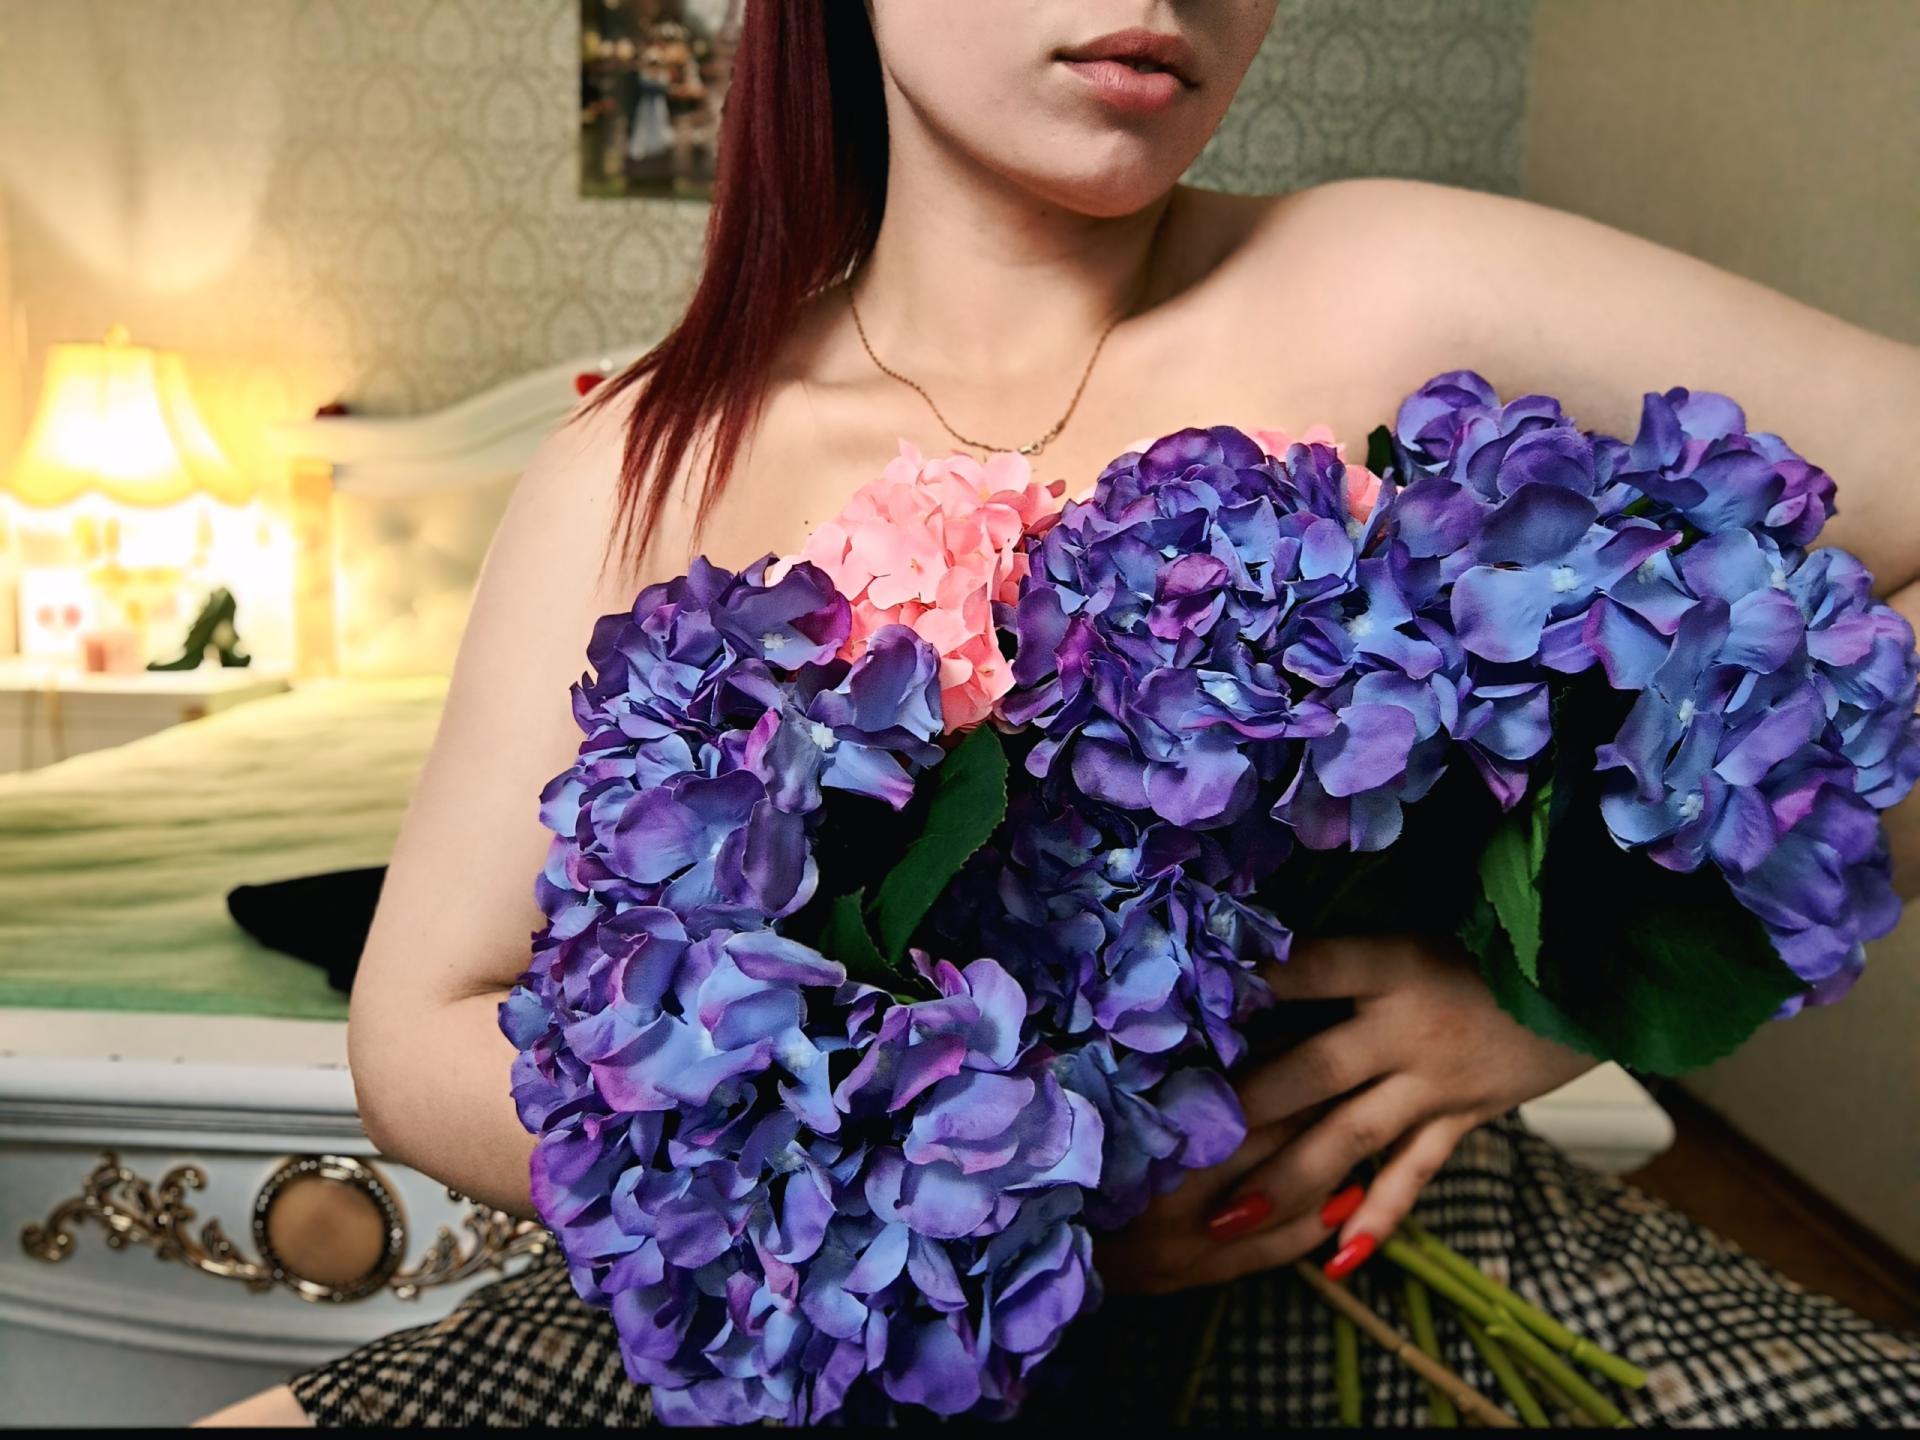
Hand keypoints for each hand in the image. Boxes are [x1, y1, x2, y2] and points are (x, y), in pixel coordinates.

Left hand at [1210, 934, 1595, 1273]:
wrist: (1597, 979)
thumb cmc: (1490, 943)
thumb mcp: (1416, 932)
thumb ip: (1345, 959)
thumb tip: (1252, 964)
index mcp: (1393, 965)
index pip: (1313, 971)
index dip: (1256, 983)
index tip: (1192, 1005)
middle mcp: (1409, 1029)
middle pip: (1314, 1071)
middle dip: (1247, 1111)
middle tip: (1181, 1145)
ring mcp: (1437, 1083)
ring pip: (1351, 1137)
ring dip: (1288, 1180)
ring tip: (1227, 1220)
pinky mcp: (1464, 1119)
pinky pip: (1414, 1175)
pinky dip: (1376, 1217)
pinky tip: (1335, 1259)